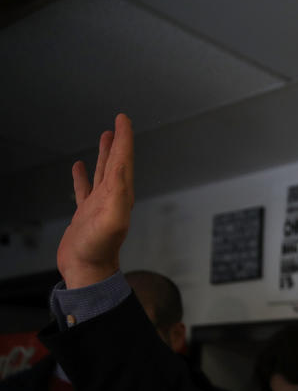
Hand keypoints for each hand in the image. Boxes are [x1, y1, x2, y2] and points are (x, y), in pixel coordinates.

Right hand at [57, 114, 133, 287]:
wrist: (88, 271)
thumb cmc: (98, 250)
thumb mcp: (111, 222)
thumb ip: (118, 199)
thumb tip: (122, 175)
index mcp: (120, 195)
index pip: (123, 159)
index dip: (124, 138)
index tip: (123, 119)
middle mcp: (113, 197)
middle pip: (116, 162)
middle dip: (118, 141)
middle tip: (119, 122)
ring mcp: (99, 205)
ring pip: (103, 172)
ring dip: (104, 154)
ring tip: (104, 136)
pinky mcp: (86, 214)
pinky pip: (84, 189)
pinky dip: (82, 176)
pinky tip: (79, 167)